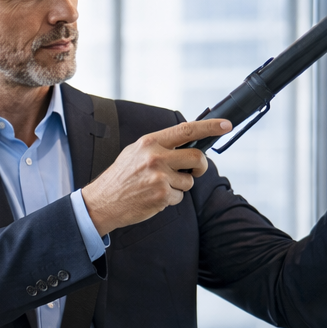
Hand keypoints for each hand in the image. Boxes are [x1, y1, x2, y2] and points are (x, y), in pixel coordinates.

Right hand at [80, 119, 225, 234]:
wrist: (101, 202)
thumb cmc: (120, 177)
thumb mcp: (135, 153)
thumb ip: (159, 146)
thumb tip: (186, 140)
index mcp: (149, 143)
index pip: (186, 130)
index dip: (210, 127)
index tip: (225, 125)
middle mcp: (155, 157)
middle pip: (197, 158)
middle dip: (201, 166)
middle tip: (195, 170)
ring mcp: (159, 177)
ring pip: (189, 180)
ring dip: (180, 186)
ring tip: (158, 187)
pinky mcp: (161, 195)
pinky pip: (179, 196)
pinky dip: (170, 199)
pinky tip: (153, 198)